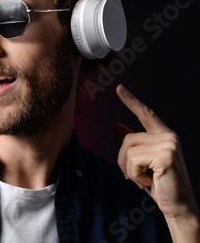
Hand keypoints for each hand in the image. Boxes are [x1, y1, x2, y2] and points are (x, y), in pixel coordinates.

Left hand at [114, 84, 198, 240]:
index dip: (131, 100)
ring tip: (144, 179)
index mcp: (163, 135)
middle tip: (134, 176)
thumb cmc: (159, 184)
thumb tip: (115, 125)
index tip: (118, 88)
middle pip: (128, 139)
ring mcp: (169, 144)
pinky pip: (133, 160)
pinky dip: (134, 175)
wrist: (177, 206)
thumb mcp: (142, 161)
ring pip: (128, 150)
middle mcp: (168, 136)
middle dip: (123, 160)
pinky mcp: (166, 155)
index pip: (145, 113)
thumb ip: (131, 143)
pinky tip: (148, 182)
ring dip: (129, 170)